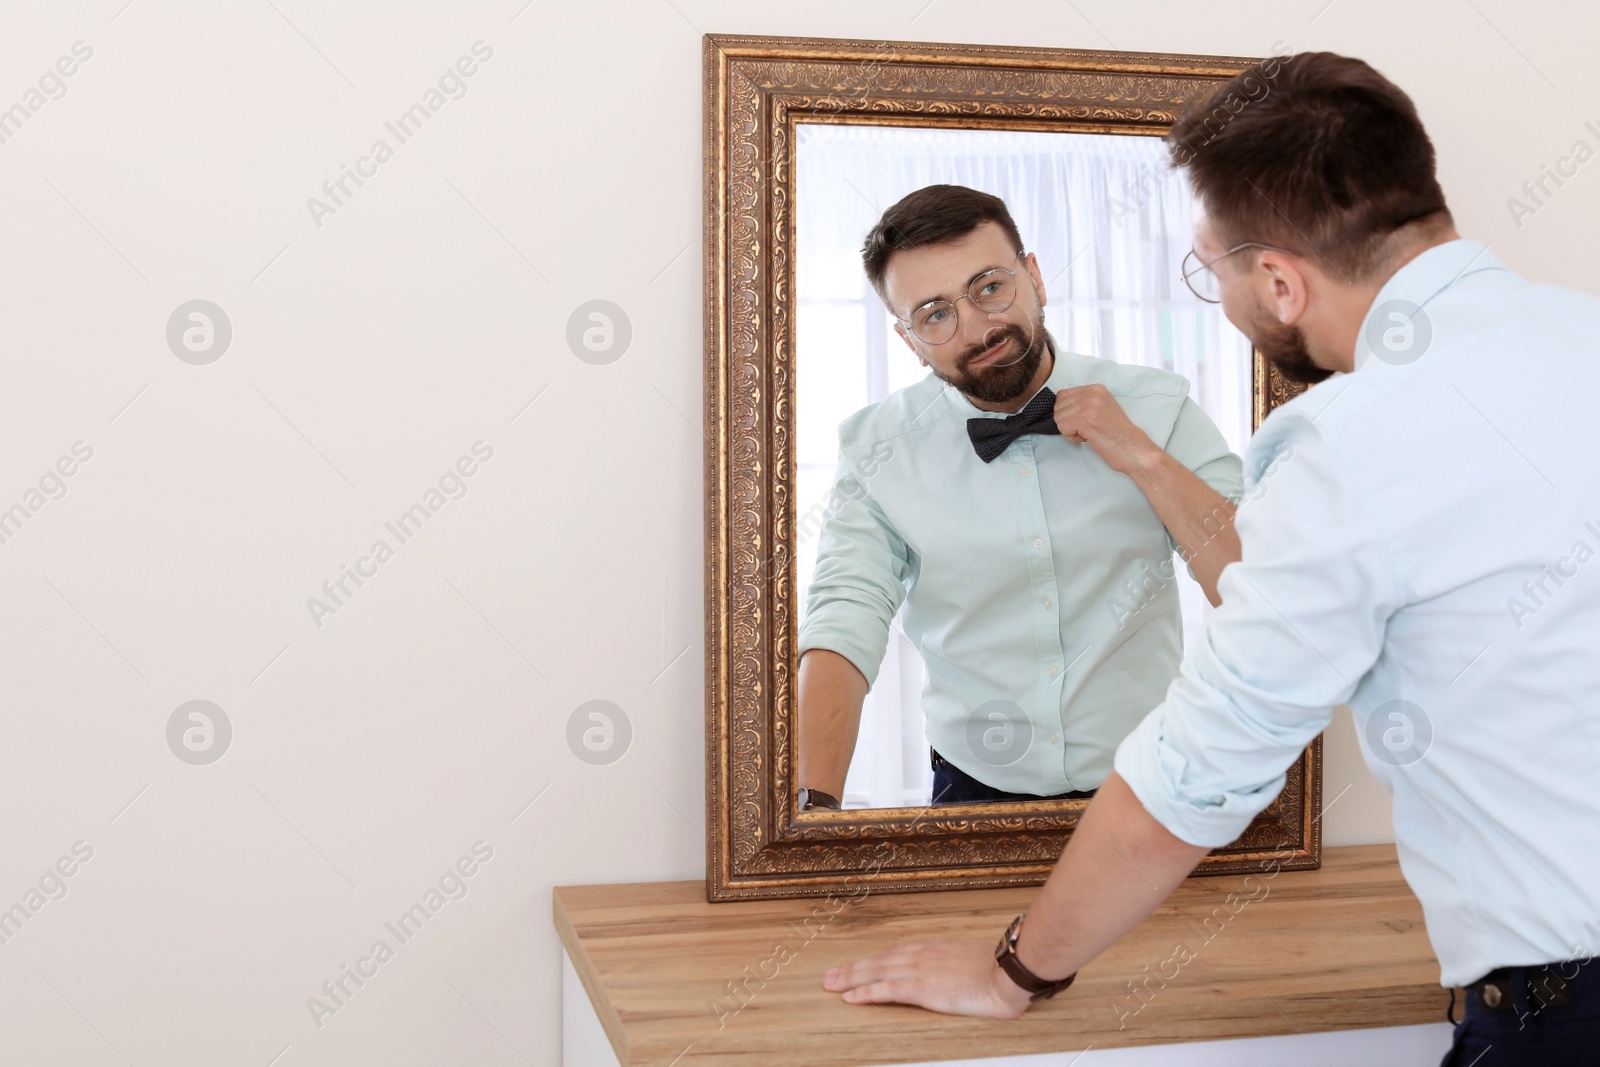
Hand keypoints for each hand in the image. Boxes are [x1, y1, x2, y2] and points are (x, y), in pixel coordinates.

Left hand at [822, 939, 1034, 1018]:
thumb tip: (959, 972)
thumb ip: (958, 965)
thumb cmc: (999, 969)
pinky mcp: (922, 988)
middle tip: (830, 975)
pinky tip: (850, 997)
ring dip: (850, 978)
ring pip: (875, 972)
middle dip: (853, 968)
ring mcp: (920, 970)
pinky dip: (866, 992)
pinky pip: (886, 990)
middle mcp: (921, 956)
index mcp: (933, 950)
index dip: (873, 960)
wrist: (1008, 972)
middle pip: (878, 961)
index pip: (895, 954)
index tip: (858, 965)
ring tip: (830, 984)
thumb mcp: (973, 962)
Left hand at [1052, 384, 1159, 475]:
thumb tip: (1060, 406)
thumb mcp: (1100, 409)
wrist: (1133, 449)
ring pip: (1058, 417)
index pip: (1063, 395)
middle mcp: (1092, 392)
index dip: (1068, 413)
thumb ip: (1083, 403)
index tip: (1085, 421)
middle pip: (1058, 406)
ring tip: (1090, 433)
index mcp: (1096, 388)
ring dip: (1070, 430)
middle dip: (1067, 421)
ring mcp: (1089, 404)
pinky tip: (1089, 438)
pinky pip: (1063, 428)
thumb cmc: (1116, 435)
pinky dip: (1072, 437)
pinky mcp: (1086, 419)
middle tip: (1088, 429)